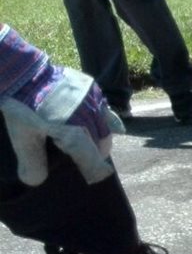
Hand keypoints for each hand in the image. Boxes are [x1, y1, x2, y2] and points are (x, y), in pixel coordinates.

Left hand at [1, 26, 119, 184]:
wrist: (24, 72)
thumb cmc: (22, 107)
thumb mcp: (22, 137)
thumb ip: (31, 161)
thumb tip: (36, 182)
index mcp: (76, 133)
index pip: (93, 160)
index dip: (95, 171)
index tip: (94, 179)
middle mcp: (92, 118)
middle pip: (103, 142)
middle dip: (97, 153)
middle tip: (88, 159)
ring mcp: (95, 101)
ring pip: (107, 125)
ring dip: (102, 136)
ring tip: (93, 142)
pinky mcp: (93, 88)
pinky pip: (104, 107)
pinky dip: (104, 117)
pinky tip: (99, 120)